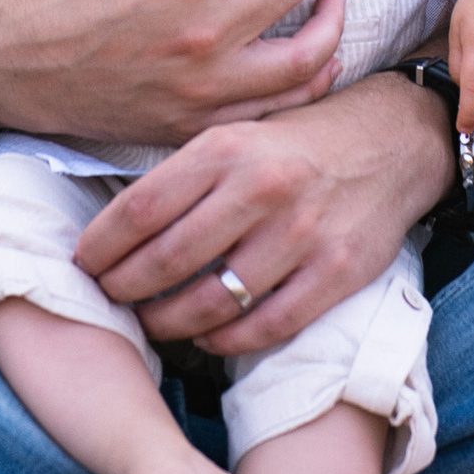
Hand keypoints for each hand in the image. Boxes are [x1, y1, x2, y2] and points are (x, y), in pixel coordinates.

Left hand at [72, 75, 454, 356]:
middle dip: (124, 290)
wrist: (390, 141)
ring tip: (150, 323)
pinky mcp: (336, 272)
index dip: (100, 246)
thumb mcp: (237, 134)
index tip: (82, 264)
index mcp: (226, 147)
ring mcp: (301, 234)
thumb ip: (186, 174)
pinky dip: (225, 339)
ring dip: (169, 322)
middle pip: (166, 260)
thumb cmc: (294, 143)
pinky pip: (265, 325)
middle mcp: (261, 188)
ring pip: (212, 301)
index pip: (141, 209)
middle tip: (107, 300)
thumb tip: (113, 226)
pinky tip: (206, 337)